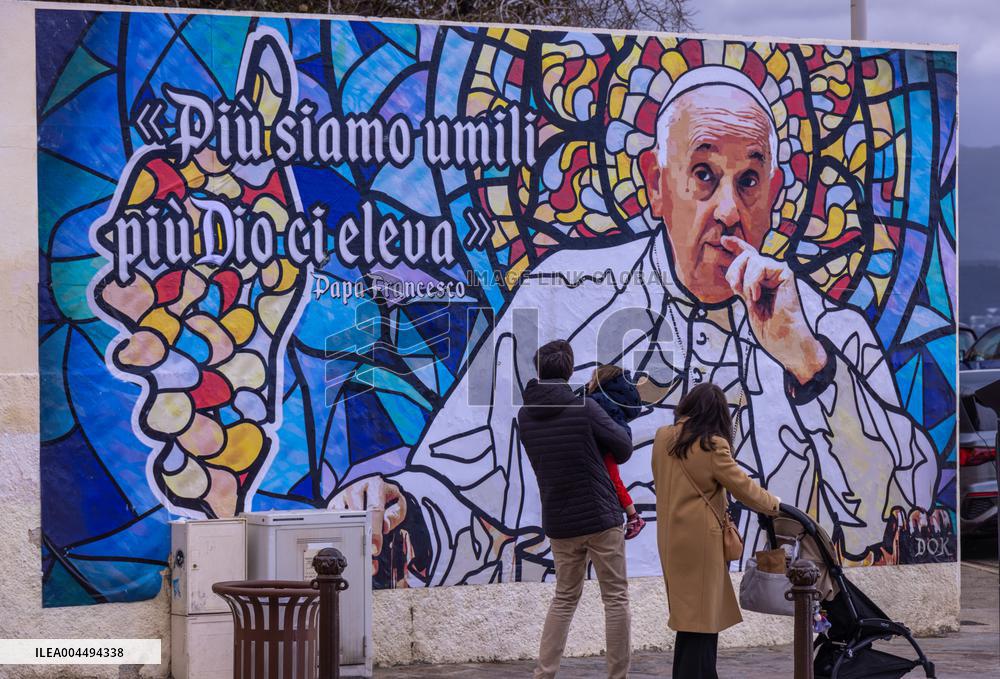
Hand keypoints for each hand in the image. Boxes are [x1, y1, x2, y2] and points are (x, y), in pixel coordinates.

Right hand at [328, 476, 406, 559]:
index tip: (375, 548)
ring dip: (349, 535)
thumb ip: (395, 514)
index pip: (374, 510)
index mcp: (374, 486)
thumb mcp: (396, 500)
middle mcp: (356, 489)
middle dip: (361, 536)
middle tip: (366, 552)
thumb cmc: (383, 494)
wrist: (369, 480)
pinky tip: (347, 539)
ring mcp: (342, 496)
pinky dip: (339, 532)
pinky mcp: (333, 504)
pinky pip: (332, 520)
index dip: (374, 531)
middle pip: (355, 515)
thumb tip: (385, 527)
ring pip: (341, 518)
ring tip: (357, 549)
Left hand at [722, 236, 826, 384]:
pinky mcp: (785, 272)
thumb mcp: (748, 302)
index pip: (749, 255)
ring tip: (750, 298)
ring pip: (751, 259)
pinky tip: (757, 296)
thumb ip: (742, 283)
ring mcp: (779, 271)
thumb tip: (733, 271)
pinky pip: (760, 265)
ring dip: (744, 280)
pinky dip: (753, 281)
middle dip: (734, 270)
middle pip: (745, 255)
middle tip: (736, 290)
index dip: (736, 244)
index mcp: (762, 279)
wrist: (784, 340)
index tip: (723, 239)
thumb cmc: (769, 328)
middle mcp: (771, 272)